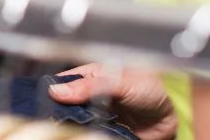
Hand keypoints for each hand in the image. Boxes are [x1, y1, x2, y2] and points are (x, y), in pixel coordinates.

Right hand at [48, 63, 176, 139]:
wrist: (167, 119)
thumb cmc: (148, 90)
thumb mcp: (118, 82)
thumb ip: (90, 86)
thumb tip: (56, 91)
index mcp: (88, 76)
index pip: (60, 82)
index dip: (50, 91)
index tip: (42, 101)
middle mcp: (87, 96)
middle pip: (61, 104)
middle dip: (57, 112)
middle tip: (53, 118)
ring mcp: (92, 115)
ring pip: (71, 120)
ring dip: (68, 124)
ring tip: (64, 127)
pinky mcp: (99, 131)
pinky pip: (84, 133)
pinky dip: (81, 133)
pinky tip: (79, 133)